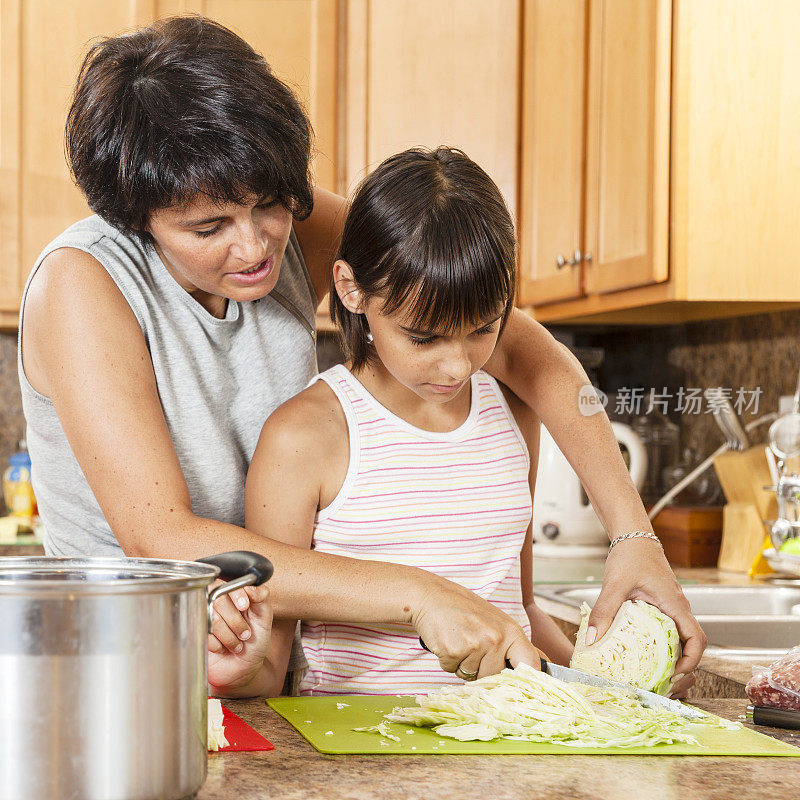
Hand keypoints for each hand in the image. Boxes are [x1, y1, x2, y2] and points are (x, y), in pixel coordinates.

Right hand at [207, 582, 272, 691]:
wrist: (244, 669)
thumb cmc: (255, 642)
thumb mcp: (265, 620)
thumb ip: (262, 599)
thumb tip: (253, 587)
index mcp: (236, 596)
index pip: (229, 584)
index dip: (236, 595)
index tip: (244, 606)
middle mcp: (218, 604)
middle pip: (218, 600)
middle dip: (236, 622)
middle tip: (246, 634)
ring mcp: (206, 618)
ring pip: (212, 619)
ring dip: (229, 637)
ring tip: (236, 644)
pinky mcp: (197, 633)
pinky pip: (204, 635)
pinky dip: (218, 645)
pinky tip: (222, 648)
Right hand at [411, 574, 540, 679]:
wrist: (432, 596)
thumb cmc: (464, 609)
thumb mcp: (496, 621)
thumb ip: (512, 645)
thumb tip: (538, 668)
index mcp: (511, 631)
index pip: (531, 664)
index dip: (527, 680)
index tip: (520, 687)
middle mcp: (496, 638)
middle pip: (495, 677)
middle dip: (482, 670)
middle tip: (472, 647)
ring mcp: (474, 645)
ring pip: (471, 676)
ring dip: (462, 665)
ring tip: (459, 640)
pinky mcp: (453, 651)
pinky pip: (452, 670)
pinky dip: (448, 661)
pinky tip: (447, 641)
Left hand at [586, 538, 706, 697]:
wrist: (633, 538)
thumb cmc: (630, 556)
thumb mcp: (615, 584)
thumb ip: (604, 610)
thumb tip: (591, 639)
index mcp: (675, 605)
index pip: (697, 640)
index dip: (691, 661)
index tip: (675, 674)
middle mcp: (678, 609)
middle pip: (690, 645)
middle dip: (680, 668)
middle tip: (661, 684)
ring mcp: (671, 608)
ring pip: (679, 640)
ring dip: (670, 658)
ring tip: (652, 675)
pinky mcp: (661, 607)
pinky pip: (666, 631)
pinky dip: (659, 645)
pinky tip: (641, 653)